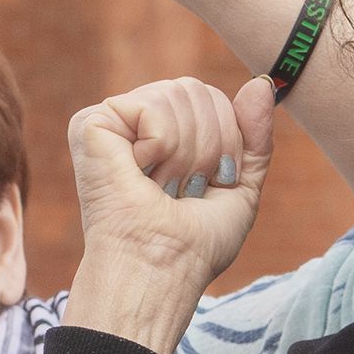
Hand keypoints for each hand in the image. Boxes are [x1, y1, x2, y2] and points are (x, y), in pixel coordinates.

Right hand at [62, 75, 274, 353]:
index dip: (226, 142)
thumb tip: (262, 83)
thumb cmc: (194, 245)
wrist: (161, 269)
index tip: (206, 186)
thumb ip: (254, 136)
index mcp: (165, 133)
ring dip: (185, 154)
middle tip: (182, 190)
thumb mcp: (240, 187)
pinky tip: (139, 175)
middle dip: (208, 146)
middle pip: (197, 91)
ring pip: (178, 94)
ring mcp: (112, 120)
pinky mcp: (91, 123)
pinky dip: (161, 147)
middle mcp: (136, 122)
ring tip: (159, 187)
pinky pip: (154, 107)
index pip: (213, 99)